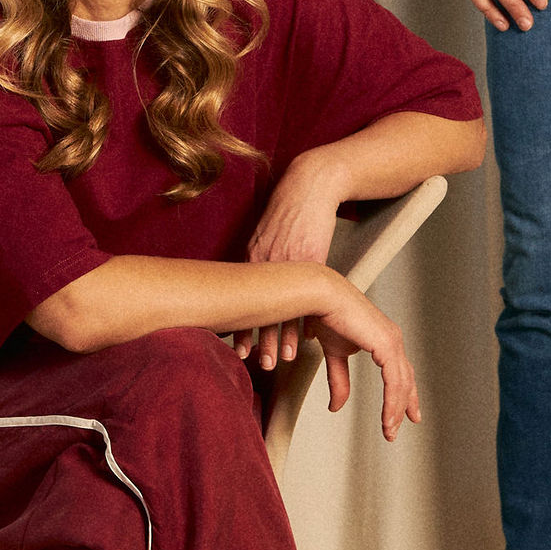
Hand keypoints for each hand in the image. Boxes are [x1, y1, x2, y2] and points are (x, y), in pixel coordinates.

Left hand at [237, 156, 343, 373]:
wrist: (309, 186)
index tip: (239, 348)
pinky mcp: (312, 257)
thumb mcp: (265, 235)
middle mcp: (267, 261)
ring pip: (285, 307)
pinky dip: (308, 317)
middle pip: (261, 309)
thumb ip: (257, 258)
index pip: (244, 300)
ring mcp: (289, 261)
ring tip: (285, 357)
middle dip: (259, 338)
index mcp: (253, 256)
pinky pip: (309, 295)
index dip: (243, 326)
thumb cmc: (288, 210)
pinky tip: (310, 335)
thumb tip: (251, 284)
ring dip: (284, 334)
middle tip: (258, 363)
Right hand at [308, 272, 420, 441]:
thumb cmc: (328, 315)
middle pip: (406, 379)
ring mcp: (392, 341)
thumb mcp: (335, 355)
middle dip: (405, 405)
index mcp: (384, 339)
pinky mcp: (386, 344)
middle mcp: (392, 339)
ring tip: (389, 430)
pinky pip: (394, 381)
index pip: (401, 371)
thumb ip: (339, 380)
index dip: (405, 394)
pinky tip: (388, 417)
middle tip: (398, 428)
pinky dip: (392, 401)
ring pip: (402, 384)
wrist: (322, 297)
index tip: (407, 413)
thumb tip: (337, 406)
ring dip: (396, 410)